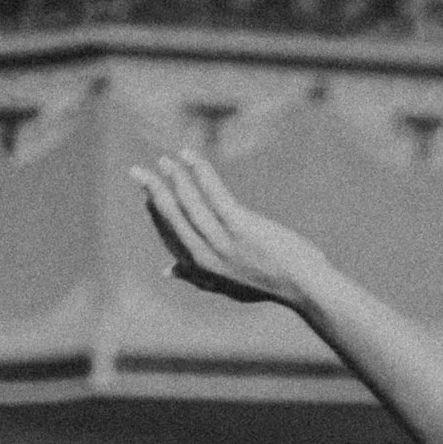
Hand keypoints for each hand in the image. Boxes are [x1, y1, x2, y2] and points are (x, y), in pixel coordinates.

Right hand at [132, 146, 324, 309]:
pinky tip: (189, 157)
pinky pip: (214, 194)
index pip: (170, 235)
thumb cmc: (269, 283)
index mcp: (202, 268)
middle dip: (153, 191)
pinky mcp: (241, 227)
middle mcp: (208, 256)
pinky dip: (200, 172)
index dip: (156, 212)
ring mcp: (224, 242)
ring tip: (166, 160)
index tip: (148, 193)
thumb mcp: (226, 285)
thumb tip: (166, 272)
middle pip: (173, 218)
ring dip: (175, 178)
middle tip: (137, 171)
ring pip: (190, 204)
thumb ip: (195, 277)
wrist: (305, 287)